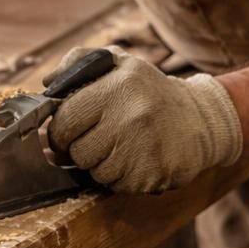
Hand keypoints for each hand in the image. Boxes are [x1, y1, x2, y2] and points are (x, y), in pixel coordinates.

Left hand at [44, 47, 242, 192]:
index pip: (65, 119)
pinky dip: (119, 178)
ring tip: (121, 147)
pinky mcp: (152, 174)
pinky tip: (135, 160)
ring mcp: (144, 147)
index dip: (60, 130)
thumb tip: (47, 84)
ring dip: (100, 164)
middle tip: (97, 139)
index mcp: (120, 85)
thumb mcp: (119, 63)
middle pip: (77, 151)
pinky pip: (115, 185)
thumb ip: (78, 63)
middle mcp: (132, 114)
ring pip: (94, 171)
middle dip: (79, 149)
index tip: (68, 131)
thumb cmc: (148, 92)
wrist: (201, 120)